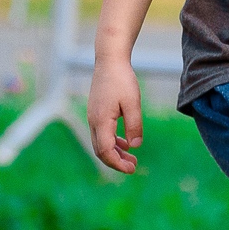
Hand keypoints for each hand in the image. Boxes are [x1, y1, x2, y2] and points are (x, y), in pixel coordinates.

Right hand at [88, 56, 143, 171]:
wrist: (110, 60)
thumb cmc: (122, 80)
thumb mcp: (133, 103)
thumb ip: (134, 126)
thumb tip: (135, 147)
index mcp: (101, 121)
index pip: (105, 151)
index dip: (117, 163)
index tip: (132, 169)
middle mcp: (94, 121)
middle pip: (100, 150)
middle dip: (116, 162)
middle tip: (134, 167)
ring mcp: (93, 117)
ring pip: (100, 143)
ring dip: (115, 153)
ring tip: (132, 158)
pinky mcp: (96, 113)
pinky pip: (102, 134)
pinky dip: (113, 142)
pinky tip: (126, 143)